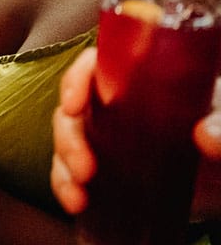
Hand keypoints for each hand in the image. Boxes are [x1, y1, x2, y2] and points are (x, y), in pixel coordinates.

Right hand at [51, 47, 220, 222]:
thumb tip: (204, 136)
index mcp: (141, 81)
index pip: (95, 66)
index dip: (76, 79)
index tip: (74, 105)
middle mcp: (116, 105)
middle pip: (73, 109)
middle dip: (69, 138)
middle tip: (85, 168)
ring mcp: (107, 138)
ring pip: (66, 140)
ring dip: (64, 165)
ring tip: (79, 194)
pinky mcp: (106, 169)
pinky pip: (71, 171)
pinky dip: (66, 186)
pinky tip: (76, 203)